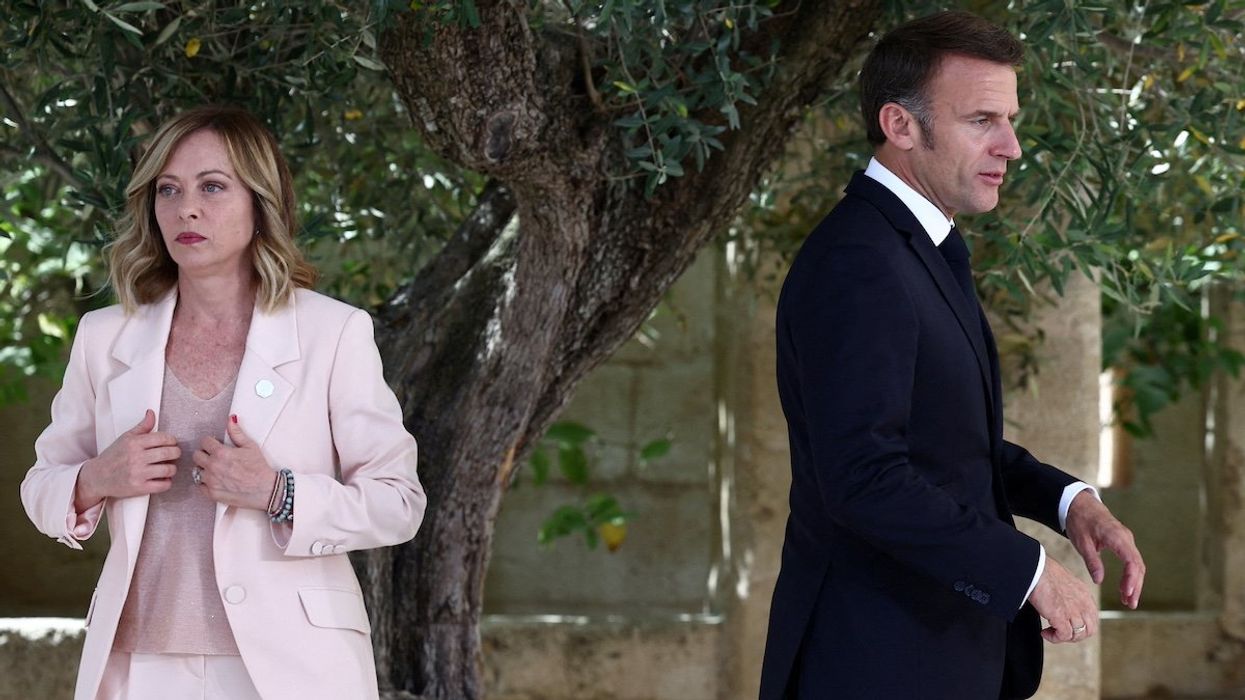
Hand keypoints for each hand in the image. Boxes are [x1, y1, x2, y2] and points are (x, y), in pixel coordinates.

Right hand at [75, 409, 179, 508]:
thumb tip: (151, 413)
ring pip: (168, 469)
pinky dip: (167, 482)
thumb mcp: (126, 438)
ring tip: (168, 467)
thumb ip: (142, 426)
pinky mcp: (139, 487)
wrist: (97, 477)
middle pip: (169, 453)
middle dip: (176, 453)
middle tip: (174, 454)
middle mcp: (136, 457)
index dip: (172, 441)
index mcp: (134, 443)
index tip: (171, 443)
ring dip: (172, 468)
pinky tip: (163, 479)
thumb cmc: (113, 456)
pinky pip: (163, 485)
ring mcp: (138, 473)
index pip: (164, 438)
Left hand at [193, 415, 274, 510]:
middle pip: (196, 455)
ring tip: (216, 470)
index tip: (216, 445)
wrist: (266, 490)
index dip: (211, 442)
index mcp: (221, 453)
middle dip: (205, 454)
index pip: (204, 442)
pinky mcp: (212, 494)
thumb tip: (230, 420)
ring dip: (204, 469)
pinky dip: (205, 483)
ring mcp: (211, 481)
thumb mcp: (250, 446)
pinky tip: (216, 481)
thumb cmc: (259, 468)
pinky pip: (199, 485)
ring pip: (197, 470)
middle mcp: (213, 466)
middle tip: (215, 457)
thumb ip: (237, 433)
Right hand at [1028, 557, 1097, 643]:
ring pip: (1077, 635)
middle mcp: (1083, 604)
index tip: (1068, 626)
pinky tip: (1044, 632)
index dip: (1081, 627)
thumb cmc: (1044, 572)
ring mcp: (1073, 611)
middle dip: (1075, 635)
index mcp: (1085, 595)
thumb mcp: (1065, 583)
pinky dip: (1054, 637)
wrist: (1036, 568)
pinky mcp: (1061, 616)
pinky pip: (1063, 636)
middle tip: (1060, 632)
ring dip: (1063, 637)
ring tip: (1050, 632)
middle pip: (1089, 630)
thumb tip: (1062, 605)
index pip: (1093, 619)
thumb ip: (1069, 595)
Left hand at [1065, 490, 1145, 608]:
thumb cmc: (1079, 520)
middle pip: (1138, 565)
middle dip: (1135, 586)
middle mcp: (1126, 538)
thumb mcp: (1081, 542)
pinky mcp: (1123, 542)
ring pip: (1136, 564)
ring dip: (1134, 582)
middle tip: (1130, 604)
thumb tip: (1099, 581)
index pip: (1131, 561)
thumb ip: (1092, 561)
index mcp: (1116, 537)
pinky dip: (1130, 575)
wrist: (1078, 503)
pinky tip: (1125, 587)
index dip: (1131, 579)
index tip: (1126, 593)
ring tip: (1128, 600)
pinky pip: (1131, 560)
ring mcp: (1126, 539)